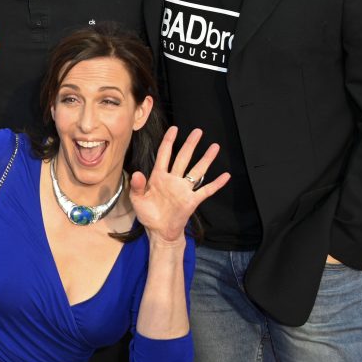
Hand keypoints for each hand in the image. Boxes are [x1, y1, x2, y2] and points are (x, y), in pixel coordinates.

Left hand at [130, 126, 229, 243]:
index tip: (174, 129)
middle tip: (198, 131)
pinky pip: (206, 190)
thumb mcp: (137, 200)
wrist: (159, 232)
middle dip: (190, 144)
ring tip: (215, 147)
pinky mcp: (192, 201)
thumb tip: (136, 173)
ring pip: (197, 170)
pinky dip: (216, 184)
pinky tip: (225, 176)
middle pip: (183, 158)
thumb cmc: (148, 214)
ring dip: (206, 159)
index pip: (164, 155)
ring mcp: (184, 189)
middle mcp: (173, 180)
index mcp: (158, 177)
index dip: (169, 141)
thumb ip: (136, 186)